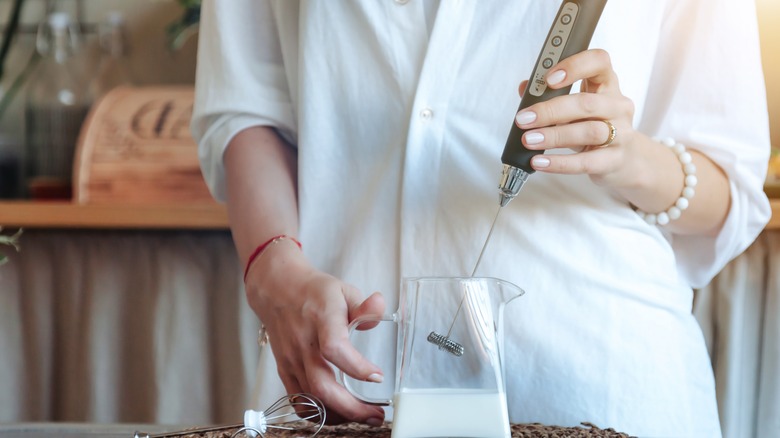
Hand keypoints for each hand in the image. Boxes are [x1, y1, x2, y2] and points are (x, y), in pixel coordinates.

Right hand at [244, 241, 386, 424]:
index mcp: (321, 320)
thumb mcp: (343, 290)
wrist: (276, 290)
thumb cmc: (313, 292)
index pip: (335, 348)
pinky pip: (298, 401)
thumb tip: (379, 308)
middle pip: (322, 386)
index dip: (357, 367)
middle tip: (375, 415)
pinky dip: (318, 413)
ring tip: (361, 416)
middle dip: (351, 408)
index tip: (377, 376)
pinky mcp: (284, 370)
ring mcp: (291, 359)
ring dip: (338, 415)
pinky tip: (337, 413)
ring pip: (311, 399)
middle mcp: (303, 343)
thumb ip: (364, 305)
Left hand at [515, 49, 646, 190]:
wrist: (627, 160)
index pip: (599, 62)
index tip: (549, 79)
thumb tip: (525, 87)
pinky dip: (559, 163)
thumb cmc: (595, 126)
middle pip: (587, 103)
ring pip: (589, 131)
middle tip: (524, 119)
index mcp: (607, 84)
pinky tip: (539, 162)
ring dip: (554, 136)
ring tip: (529, 140)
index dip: (575, 66)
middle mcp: (617, 105)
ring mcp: (621, 133)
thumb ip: (551, 96)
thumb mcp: (576, 109)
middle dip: (551, 110)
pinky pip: (586, 162)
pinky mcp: (615, 160)